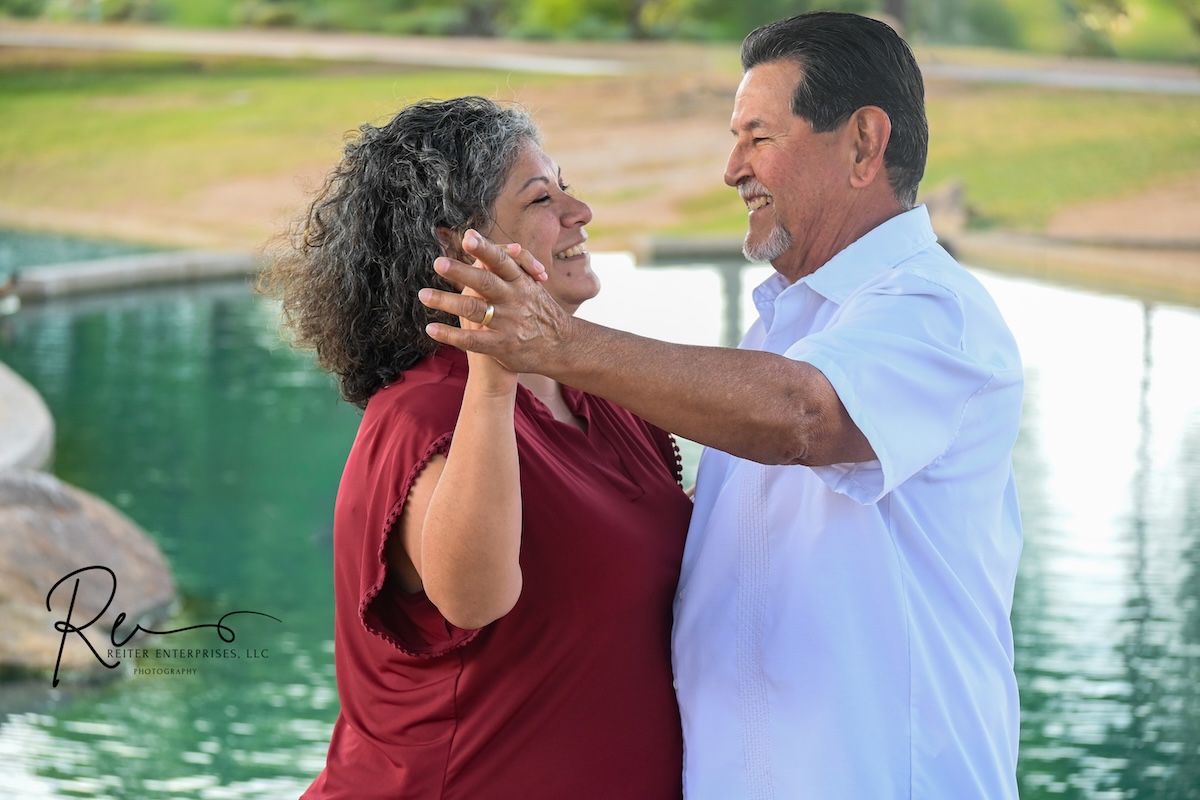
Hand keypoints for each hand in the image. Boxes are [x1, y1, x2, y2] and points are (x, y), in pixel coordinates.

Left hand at [419, 230, 571, 375]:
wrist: (563, 347)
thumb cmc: (540, 312)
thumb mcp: (532, 286)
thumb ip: (516, 268)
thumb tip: (505, 247)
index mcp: (520, 282)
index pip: (501, 261)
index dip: (485, 249)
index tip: (468, 237)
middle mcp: (514, 300)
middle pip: (485, 282)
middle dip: (461, 272)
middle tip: (438, 263)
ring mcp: (508, 323)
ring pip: (474, 310)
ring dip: (447, 301)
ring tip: (423, 295)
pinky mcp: (503, 345)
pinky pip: (472, 340)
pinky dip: (450, 335)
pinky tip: (431, 328)